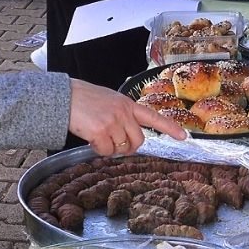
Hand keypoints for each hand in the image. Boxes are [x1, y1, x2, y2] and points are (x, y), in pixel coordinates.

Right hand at [68, 79, 186, 155]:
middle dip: (128, 147)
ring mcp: (113, 122)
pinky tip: (91, 139)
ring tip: (98, 136)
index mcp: (128, 104)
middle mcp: (123, 112)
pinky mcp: (100, 131)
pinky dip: (99, 150)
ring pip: (122, 148)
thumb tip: (127, 138)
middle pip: (138, 141)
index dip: (170, 128)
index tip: (184, 136)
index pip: (153, 117)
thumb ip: (122, 115)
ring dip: (111, 149)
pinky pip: (107, 152)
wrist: (64, 96)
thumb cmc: (84, 99)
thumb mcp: (110, 101)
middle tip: (115, 144)